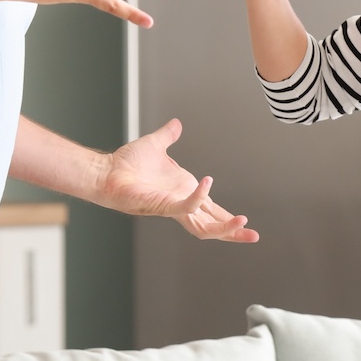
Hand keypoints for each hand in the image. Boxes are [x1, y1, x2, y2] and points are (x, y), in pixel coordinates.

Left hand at [98, 119, 258, 242]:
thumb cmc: (126, 163)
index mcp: (184, 191)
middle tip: (254, 236)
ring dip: (224, 226)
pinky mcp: (163, 205)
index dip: (228, 217)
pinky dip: (199, 197)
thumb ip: (169, 136)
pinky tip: (207, 184)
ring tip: (242, 222)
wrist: (106, 171)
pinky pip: (187, 206)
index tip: (246, 221)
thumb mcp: (155, 145)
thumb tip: (177, 124)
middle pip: (213, 225)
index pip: (212, 210)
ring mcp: (173, 206)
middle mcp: (181, 202)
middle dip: (233, 232)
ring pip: (204, 226)